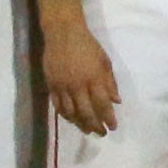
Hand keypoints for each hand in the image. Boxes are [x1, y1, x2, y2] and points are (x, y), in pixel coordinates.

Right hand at [40, 17, 120, 134]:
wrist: (63, 33)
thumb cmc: (88, 46)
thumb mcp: (105, 61)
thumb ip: (110, 82)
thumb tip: (116, 101)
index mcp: (94, 78)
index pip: (102, 104)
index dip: (108, 118)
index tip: (112, 127)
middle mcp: (78, 86)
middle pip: (86, 112)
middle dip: (95, 125)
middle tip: (101, 133)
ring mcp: (63, 86)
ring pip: (71, 112)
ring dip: (80, 124)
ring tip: (87, 130)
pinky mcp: (51, 85)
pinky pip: (58, 106)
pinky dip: (65, 115)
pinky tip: (71, 119)